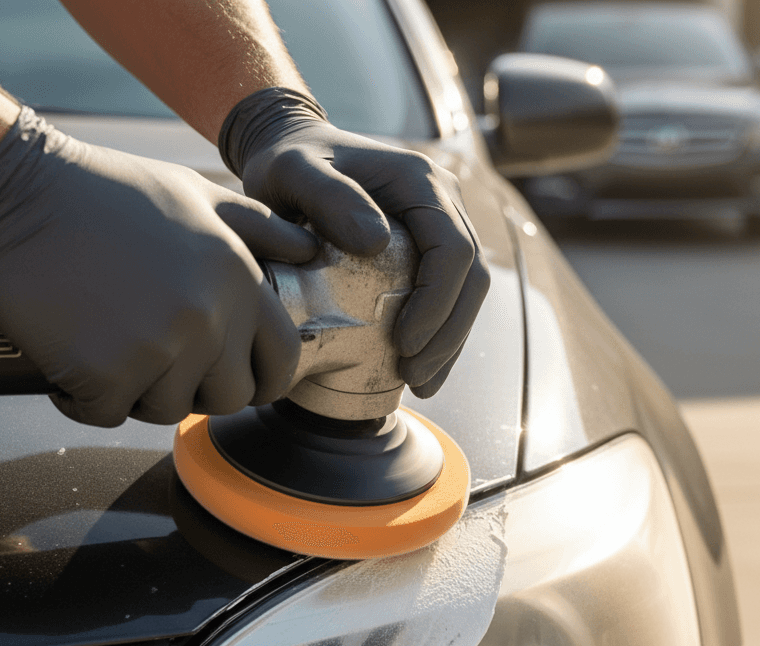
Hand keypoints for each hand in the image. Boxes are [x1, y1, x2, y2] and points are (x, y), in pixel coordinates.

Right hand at [0, 108, 315, 426]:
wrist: (13, 190)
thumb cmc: (106, 192)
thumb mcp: (195, 195)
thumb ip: (260, 228)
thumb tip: (310, 251)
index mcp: (238, 279)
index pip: (283, 358)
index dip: (265, 378)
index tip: (241, 380)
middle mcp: (209, 317)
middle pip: (231, 398)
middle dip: (200, 389)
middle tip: (159, 362)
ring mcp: (158, 347)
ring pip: (169, 410)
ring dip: (140, 391)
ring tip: (111, 346)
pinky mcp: (104, 371)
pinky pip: (108, 413)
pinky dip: (86, 396)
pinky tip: (71, 358)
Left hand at [219, 88, 489, 397]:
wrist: (291, 150)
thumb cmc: (287, 162)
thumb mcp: (292, 171)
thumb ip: (327, 197)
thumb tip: (375, 241)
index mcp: (421, 182)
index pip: (453, 250)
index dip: (437, 303)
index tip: (404, 343)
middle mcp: (444, 202)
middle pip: (471, 278)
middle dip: (447, 334)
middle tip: (414, 376)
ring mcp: (443, 225)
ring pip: (468, 293)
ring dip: (448, 343)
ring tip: (419, 382)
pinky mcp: (432, 250)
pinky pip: (451, 298)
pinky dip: (439, 338)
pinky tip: (419, 369)